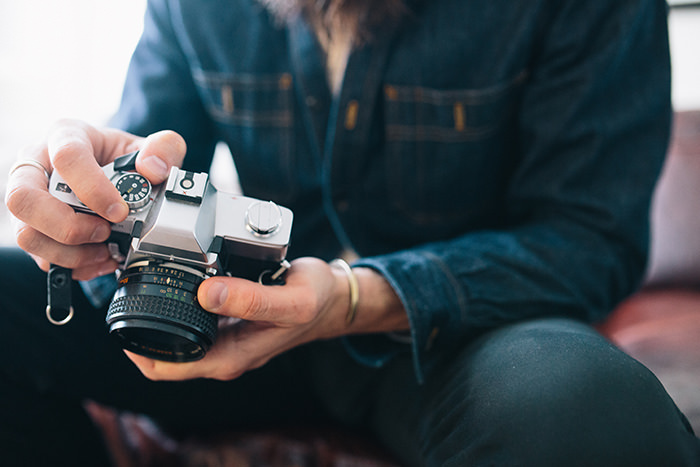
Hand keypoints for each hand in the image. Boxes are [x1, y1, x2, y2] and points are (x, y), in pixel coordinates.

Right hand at [5, 119, 186, 279]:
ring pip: (26, 235)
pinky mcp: (34, 231)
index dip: (93, 188)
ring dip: (70, 252)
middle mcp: (36, 167)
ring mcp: (30, 202)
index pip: (66, 157)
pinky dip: (76, 266)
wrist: (113, 175)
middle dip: (67, 226)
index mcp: (65, 137)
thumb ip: (163, 148)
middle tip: (103, 232)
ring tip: (105, 250)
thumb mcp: (147, 147)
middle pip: (22, 199)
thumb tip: (153, 168)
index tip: (119, 211)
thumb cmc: (121, 158)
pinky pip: (41, 257)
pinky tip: (101, 259)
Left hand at [125, 258, 409, 380]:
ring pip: (177, 340)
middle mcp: (225, 353)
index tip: (125, 317)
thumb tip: (205, 294)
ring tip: (146, 285)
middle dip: (139, 333)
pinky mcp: (229, 324)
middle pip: (165, 356)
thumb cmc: (315, 300)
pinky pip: (193, 323)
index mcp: (232, 356)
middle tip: (130, 293)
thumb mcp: (291, 300)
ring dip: (158, 319)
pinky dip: (179, 307)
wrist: (332, 299)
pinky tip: (177, 283)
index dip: (138, 349)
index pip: (167, 368)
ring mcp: (226, 340)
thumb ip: (251, 300)